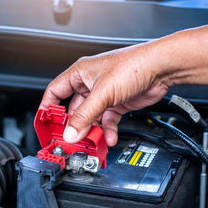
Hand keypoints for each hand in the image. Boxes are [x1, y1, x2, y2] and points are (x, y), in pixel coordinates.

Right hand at [40, 43, 170, 146]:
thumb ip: (85, 116)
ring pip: (91, 117)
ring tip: (92, 141)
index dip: (48, 108)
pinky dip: (107, 130)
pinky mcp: (116, 103)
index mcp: (80, 74)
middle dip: (74, 126)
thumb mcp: (103, 93)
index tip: (46, 124)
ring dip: (92, 130)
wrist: (161, 68)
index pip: (55, 91)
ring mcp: (103, 95)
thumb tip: (70, 132)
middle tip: (72, 139)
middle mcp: (90, 84)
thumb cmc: (134, 65)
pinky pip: (106, 120)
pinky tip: (109, 137)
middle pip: (74, 109)